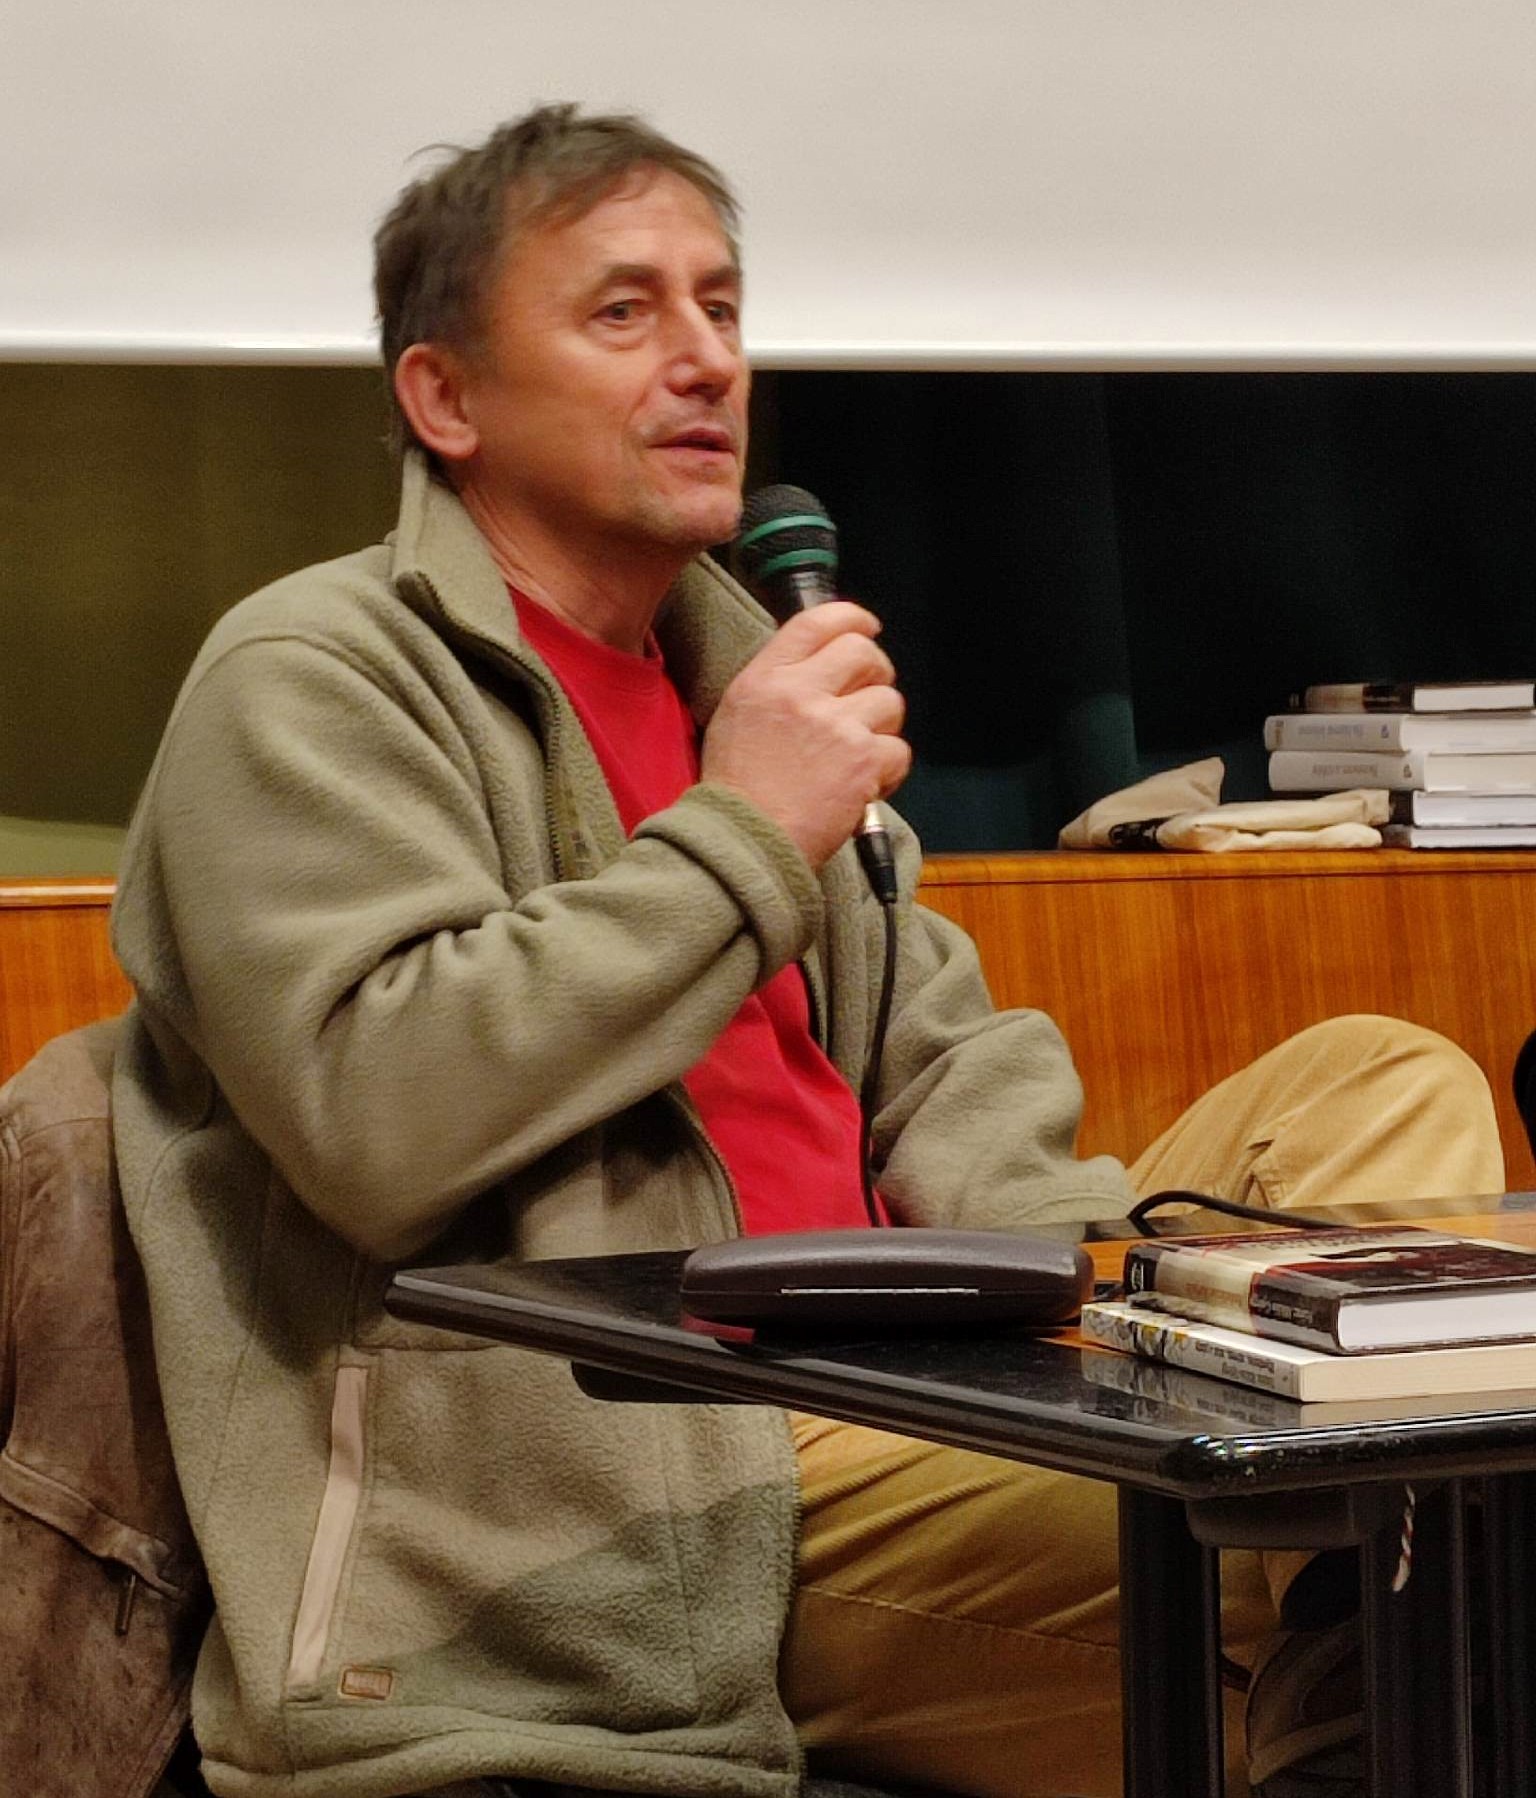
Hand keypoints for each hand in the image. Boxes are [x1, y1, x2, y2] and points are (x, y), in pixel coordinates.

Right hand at [701, 602, 910, 867]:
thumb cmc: (737, 792)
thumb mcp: (737, 717)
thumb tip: (819, 668)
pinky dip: (887, 771)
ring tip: (856, 756)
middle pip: (865, 653)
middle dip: (876, 674)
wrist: (744, 843)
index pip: (818, 620)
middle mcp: (801, 692)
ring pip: (890, 702)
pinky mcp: (863, 761)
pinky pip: (899, 750)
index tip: (867, 628)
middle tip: (866, 702)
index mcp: (765, 678)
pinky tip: (862, 787)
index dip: (852, 619)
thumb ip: (776, 685)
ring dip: (882, 728)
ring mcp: (836, 725)